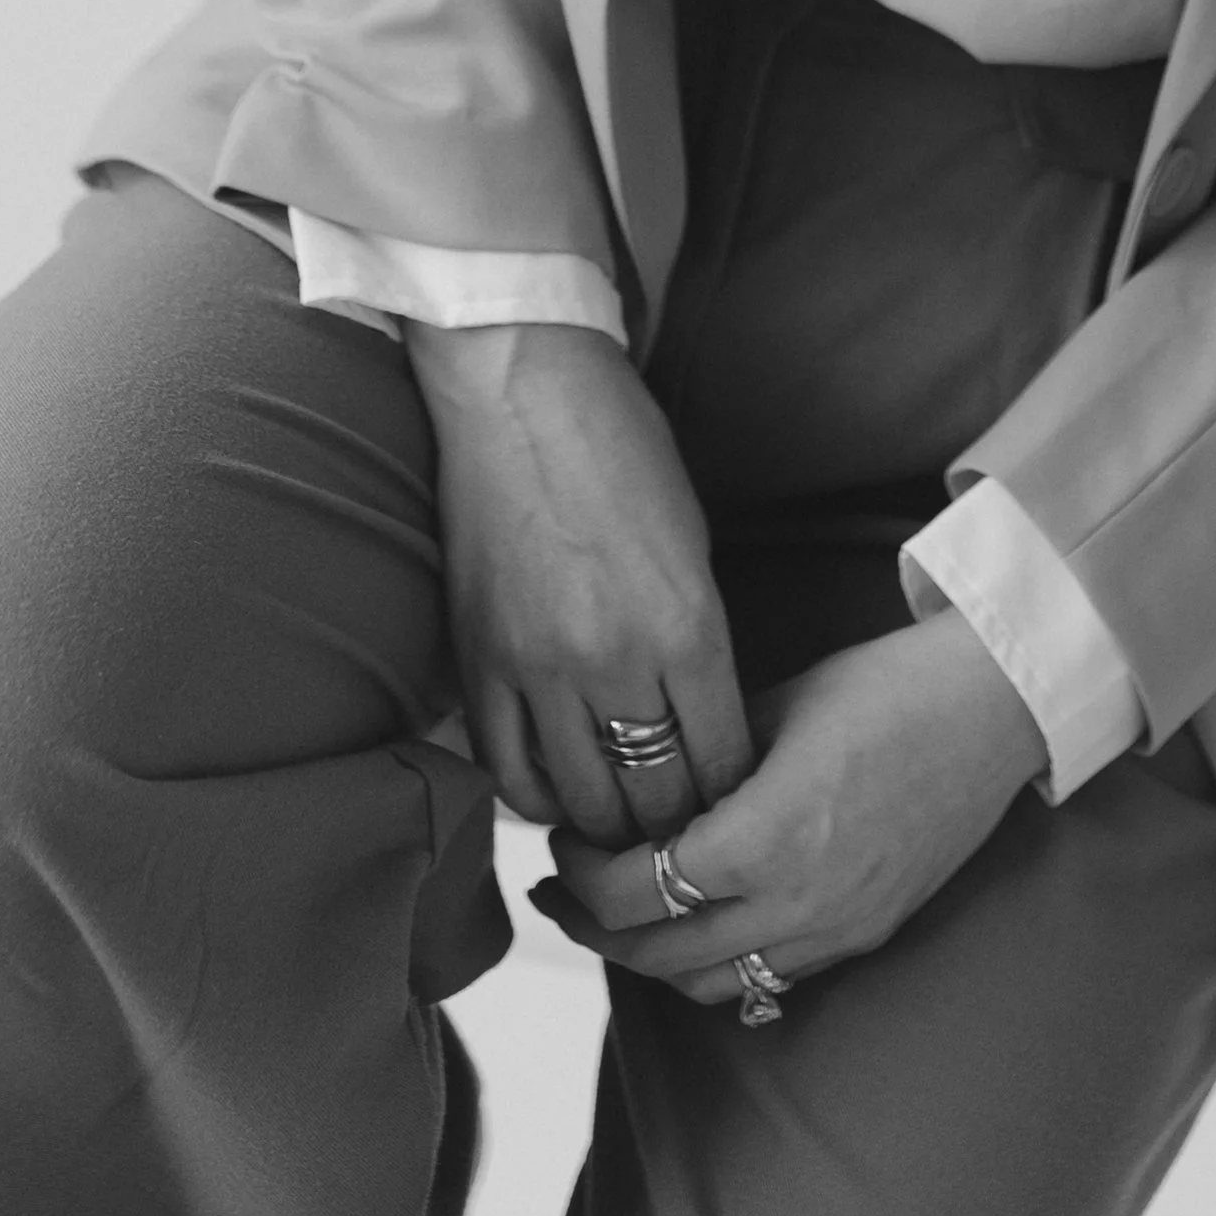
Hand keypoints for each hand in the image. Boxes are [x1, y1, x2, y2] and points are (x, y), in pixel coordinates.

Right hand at [407, 317, 752, 846]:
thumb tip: (702, 720)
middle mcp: (612, 659)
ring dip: (610, 824)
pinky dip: (538, 799)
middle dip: (680, 825)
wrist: (521, 390)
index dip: (734, 797)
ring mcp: (535, 668)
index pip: (721, 760)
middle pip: (656, 796)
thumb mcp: (694, 542)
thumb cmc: (621, 449)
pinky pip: (507, 772)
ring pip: (582, 802)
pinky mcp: (477, 663)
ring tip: (626, 822)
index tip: (738, 808)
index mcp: (685, 623)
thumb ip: (697, 638)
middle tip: (685, 824)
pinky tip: (559, 793)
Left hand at [534, 610, 1048, 1002]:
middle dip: (593, 927)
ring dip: (649, 959)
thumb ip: (703, 765)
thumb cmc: (884, 686)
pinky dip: (716, 965)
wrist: (992, 709)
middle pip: (658, 955)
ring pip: (708, 984)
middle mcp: (796, 903)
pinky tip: (695, 927)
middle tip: (559, 891)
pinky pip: (766, 980)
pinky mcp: (864, 936)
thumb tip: (639, 794)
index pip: (637, 891)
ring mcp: (834, 930)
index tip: (564, 840)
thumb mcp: (773, 708)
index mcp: (765, 838)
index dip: (583, 873)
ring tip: (615, 917)